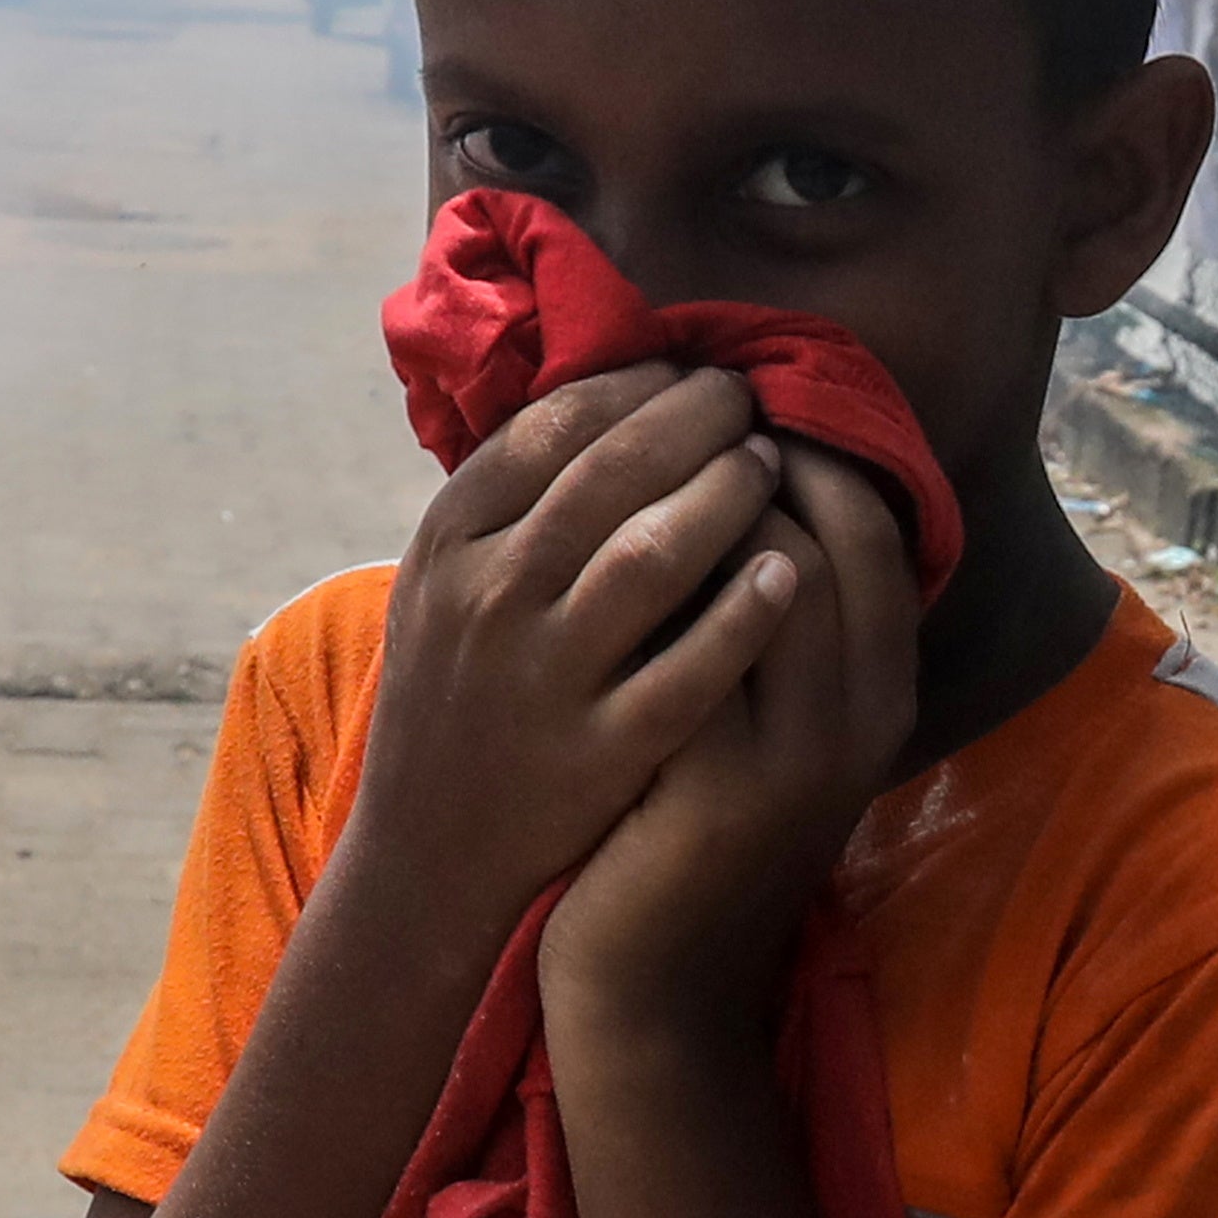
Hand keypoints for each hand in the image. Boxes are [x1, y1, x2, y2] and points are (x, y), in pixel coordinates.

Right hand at [351, 364, 802, 928]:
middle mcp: (489, 599)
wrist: (427, 849)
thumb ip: (504, 501)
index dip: (631, 385)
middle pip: (608, 473)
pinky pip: (688, 671)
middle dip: (693, 421)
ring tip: (767, 465)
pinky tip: (790, 573)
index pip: (549, 429)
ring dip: (724, 494)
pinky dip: (743, 616)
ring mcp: (544, 676)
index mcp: (448, 544)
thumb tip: (600, 393)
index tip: (683, 369)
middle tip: (745, 400)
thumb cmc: (456, 693)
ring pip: (649, 555)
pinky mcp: (598, 751)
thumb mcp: (441, 584)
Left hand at [542, 439, 925, 1040]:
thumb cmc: (687, 819)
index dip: (804, 449)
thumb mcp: (755, 715)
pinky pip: (700, 653)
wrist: (652, 974)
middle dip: (751, 454)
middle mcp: (861, 719)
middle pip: (834, 533)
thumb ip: (760, 617)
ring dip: (696, 504)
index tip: (726, 403)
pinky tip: (583, 548)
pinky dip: (649, 586)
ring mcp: (800, 759)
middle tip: (675, 410)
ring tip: (629, 464)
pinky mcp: (722, 792)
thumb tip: (728, 471)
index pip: (875, 524)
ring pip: (775, 576)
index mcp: (880, 689)